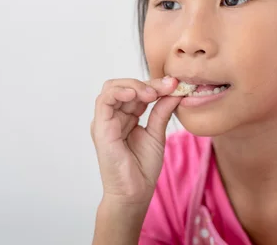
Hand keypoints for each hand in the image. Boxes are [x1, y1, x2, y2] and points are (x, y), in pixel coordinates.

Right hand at [91, 77, 180, 205]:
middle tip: (167, 86)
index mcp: (126, 117)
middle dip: (148, 83)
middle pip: (126, 86)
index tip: (175, 85)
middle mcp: (114, 117)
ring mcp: (105, 121)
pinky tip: (136, 94)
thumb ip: (162, 111)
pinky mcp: (101, 128)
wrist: (135, 193)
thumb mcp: (157, 133)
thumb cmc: (143, 168)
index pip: (138, 91)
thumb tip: (175, 90)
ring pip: (113, 88)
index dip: (156, 85)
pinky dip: (119, 92)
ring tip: (153, 93)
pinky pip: (104, 101)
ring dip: (134, 85)